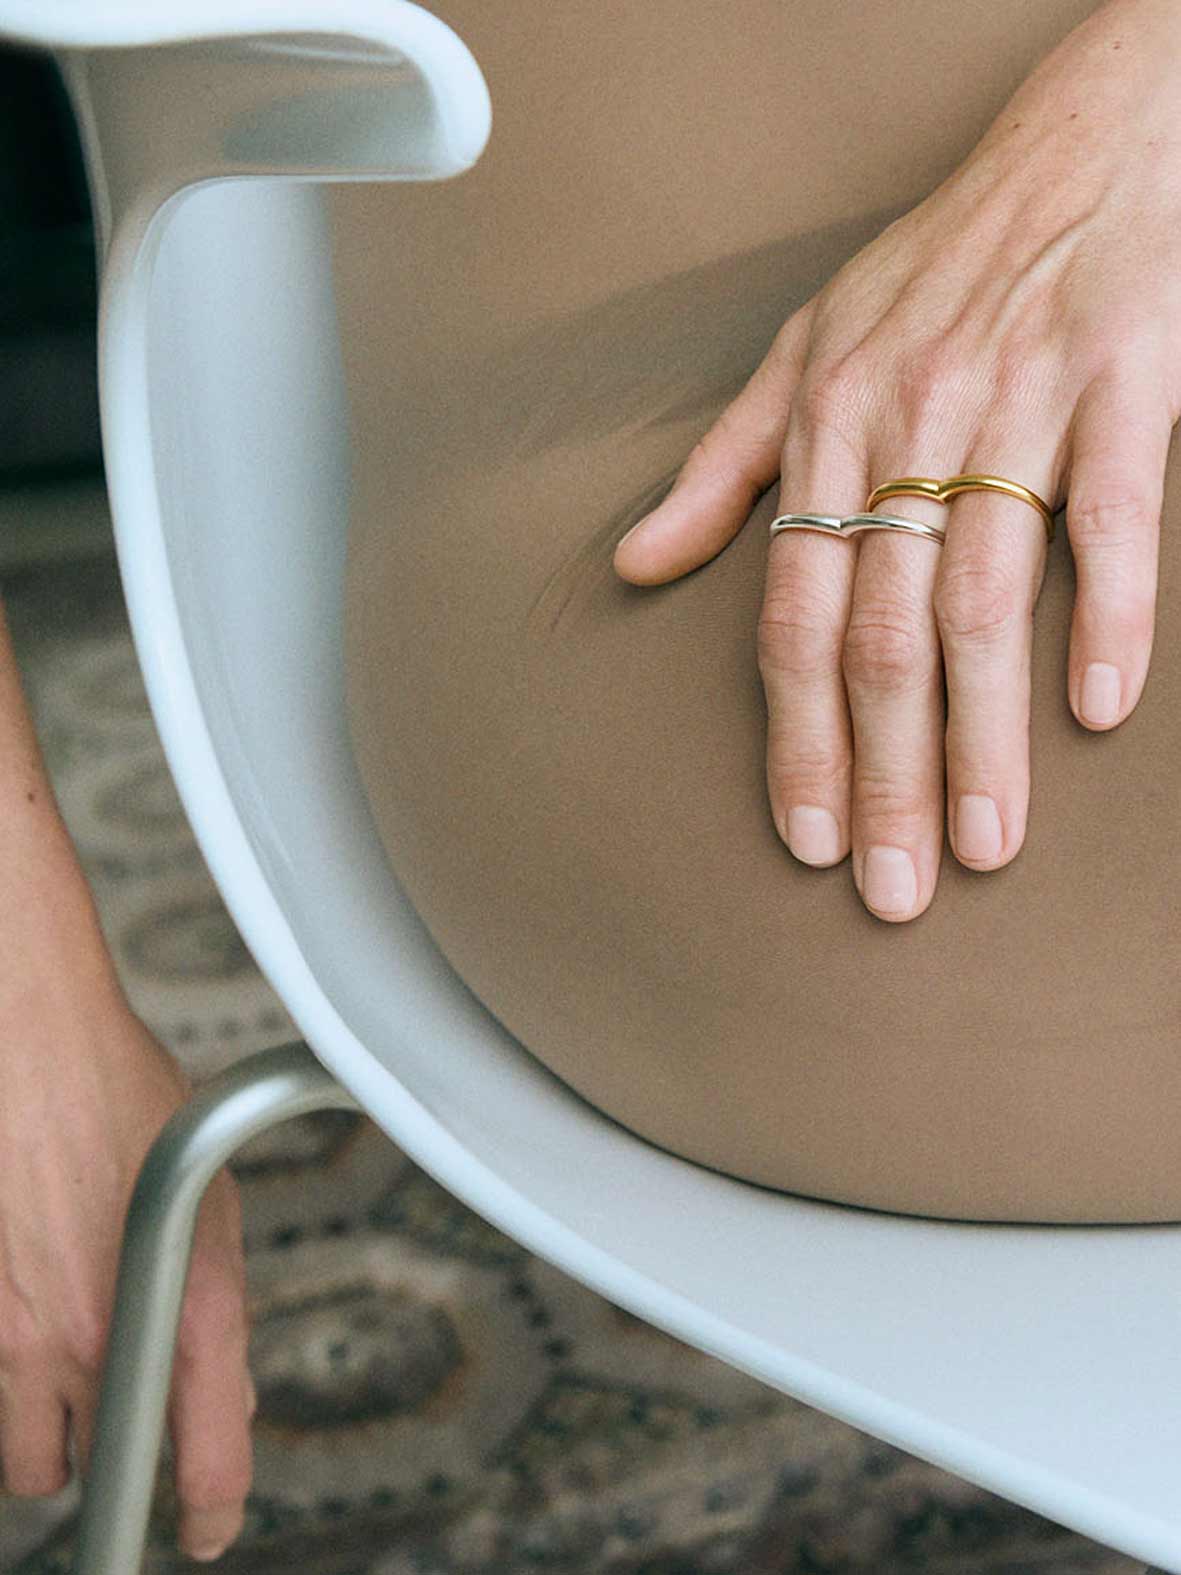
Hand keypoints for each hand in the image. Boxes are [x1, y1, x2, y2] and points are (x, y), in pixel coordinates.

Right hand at [0, 995, 252, 1562]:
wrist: (41, 1050)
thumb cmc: (127, 1104)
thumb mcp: (211, 1208)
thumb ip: (214, 1312)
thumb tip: (220, 1389)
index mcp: (180, 1304)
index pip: (202, 1453)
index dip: (212, 1505)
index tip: (211, 1525)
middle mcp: (96, 1333)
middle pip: (95, 1472)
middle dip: (114, 1460)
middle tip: (129, 1423)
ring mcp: (21, 1331)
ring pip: (26, 1454)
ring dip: (54, 1434)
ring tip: (77, 1375)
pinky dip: (16, 1383)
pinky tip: (41, 1320)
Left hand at [614, 0, 1180, 920]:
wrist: (1080, 145)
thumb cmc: (932, 265)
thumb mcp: (798, 351)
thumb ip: (722, 469)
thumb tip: (638, 565)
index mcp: (826, 424)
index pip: (795, 611)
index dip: (795, 733)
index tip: (808, 836)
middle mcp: (907, 423)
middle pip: (880, 631)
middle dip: (883, 771)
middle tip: (892, 890)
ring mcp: (1018, 401)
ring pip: (984, 596)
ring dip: (982, 735)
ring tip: (982, 845)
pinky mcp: (1125, 379)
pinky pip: (1113, 511)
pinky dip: (1105, 608)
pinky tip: (1094, 709)